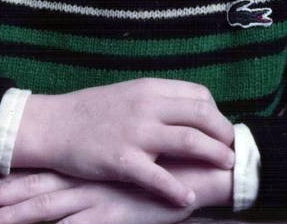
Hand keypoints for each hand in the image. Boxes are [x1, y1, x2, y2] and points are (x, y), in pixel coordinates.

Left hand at [0, 171, 196, 223]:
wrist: (198, 169)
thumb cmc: (169, 166)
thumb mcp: (136, 164)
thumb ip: (115, 168)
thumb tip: (95, 172)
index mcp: (92, 165)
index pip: (47, 171)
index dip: (16, 178)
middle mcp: (89, 180)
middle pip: (39, 188)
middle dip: (6, 196)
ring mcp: (99, 199)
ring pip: (49, 208)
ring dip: (18, 215)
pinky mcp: (114, 216)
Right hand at [11, 78, 234, 206]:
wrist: (54, 125)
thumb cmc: (93, 112)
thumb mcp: (129, 95)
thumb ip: (158, 103)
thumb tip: (191, 115)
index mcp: (150, 88)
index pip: (199, 95)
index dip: (216, 114)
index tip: (220, 130)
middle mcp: (147, 106)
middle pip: (201, 115)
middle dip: (223, 134)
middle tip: (231, 151)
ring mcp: (135, 132)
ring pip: (188, 141)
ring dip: (213, 154)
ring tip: (226, 166)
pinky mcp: (121, 159)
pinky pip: (157, 176)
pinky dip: (176, 188)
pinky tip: (187, 198)